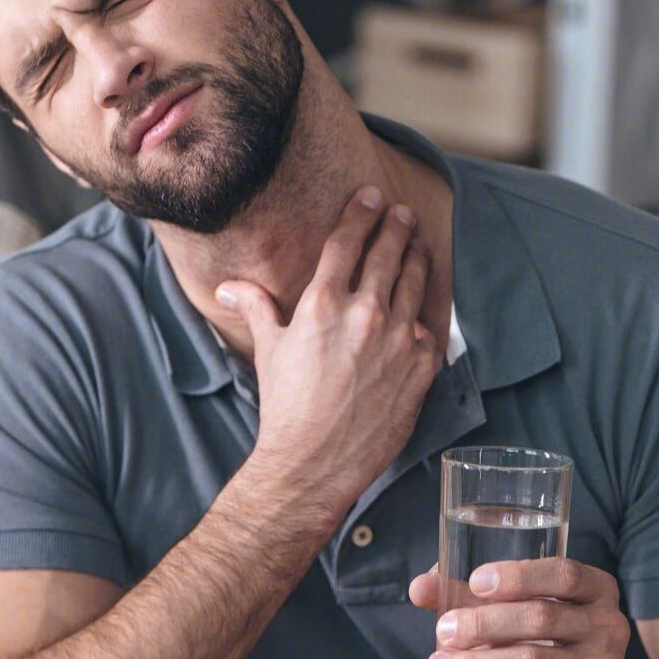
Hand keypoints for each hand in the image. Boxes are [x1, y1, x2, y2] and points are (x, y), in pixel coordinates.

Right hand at [219, 186, 442, 522]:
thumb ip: (257, 307)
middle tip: (401, 213)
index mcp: (324, 302)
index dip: (361, 214)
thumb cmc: (286, 406)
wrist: (314, 461)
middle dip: (396, 227)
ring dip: (417, 259)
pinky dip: (424, 316)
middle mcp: (365, 313)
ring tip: (418, 245)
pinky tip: (422, 309)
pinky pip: (429, 330)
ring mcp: (399, 340)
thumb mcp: (269, 350)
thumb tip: (229, 287)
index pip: (347, 242)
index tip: (371, 197)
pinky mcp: (421, 368)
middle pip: (388, 254)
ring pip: (415, 284)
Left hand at [410, 557, 638, 658]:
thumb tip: (419, 587)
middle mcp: (608, 627)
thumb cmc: (552, 653)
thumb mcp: (526, 620)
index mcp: (596, 592)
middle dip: (483, 624)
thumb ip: (477, 600)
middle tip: (442, 632)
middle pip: (541, 617)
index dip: (519, 575)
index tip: (475, 582)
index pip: (563, 574)